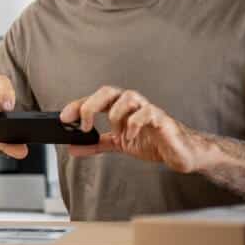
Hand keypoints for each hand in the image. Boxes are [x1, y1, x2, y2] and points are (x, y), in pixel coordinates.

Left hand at [60, 87, 205, 172]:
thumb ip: (97, 144)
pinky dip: (134, 125)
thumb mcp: (119, 144)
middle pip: (108, 91)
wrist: (181, 153)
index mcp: (120, 107)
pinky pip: (146, 113)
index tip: (63, 118)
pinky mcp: (162, 119)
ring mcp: (148, 109)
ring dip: (116, 116)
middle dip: (91, 105)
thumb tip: (73, 147)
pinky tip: (131, 138)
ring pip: (127, 97)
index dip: (77, 105)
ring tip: (118, 135)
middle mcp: (133, 104)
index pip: (95, 99)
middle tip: (83, 126)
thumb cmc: (153, 142)